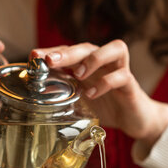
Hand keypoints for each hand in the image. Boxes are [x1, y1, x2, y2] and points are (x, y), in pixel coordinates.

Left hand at [31, 40, 167, 147]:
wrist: (134, 120)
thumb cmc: (106, 106)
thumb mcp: (81, 100)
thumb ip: (64, 93)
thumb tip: (36, 94)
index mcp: (89, 65)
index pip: (69, 51)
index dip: (51, 51)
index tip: (34, 56)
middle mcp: (105, 63)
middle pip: (88, 47)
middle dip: (67, 52)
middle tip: (50, 61)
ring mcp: (120, 71)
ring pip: (114, 49)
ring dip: (93, 59)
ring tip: (77, 74)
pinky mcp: (131, 85)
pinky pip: (121, 76)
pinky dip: (105, 83)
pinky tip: (92, 94)